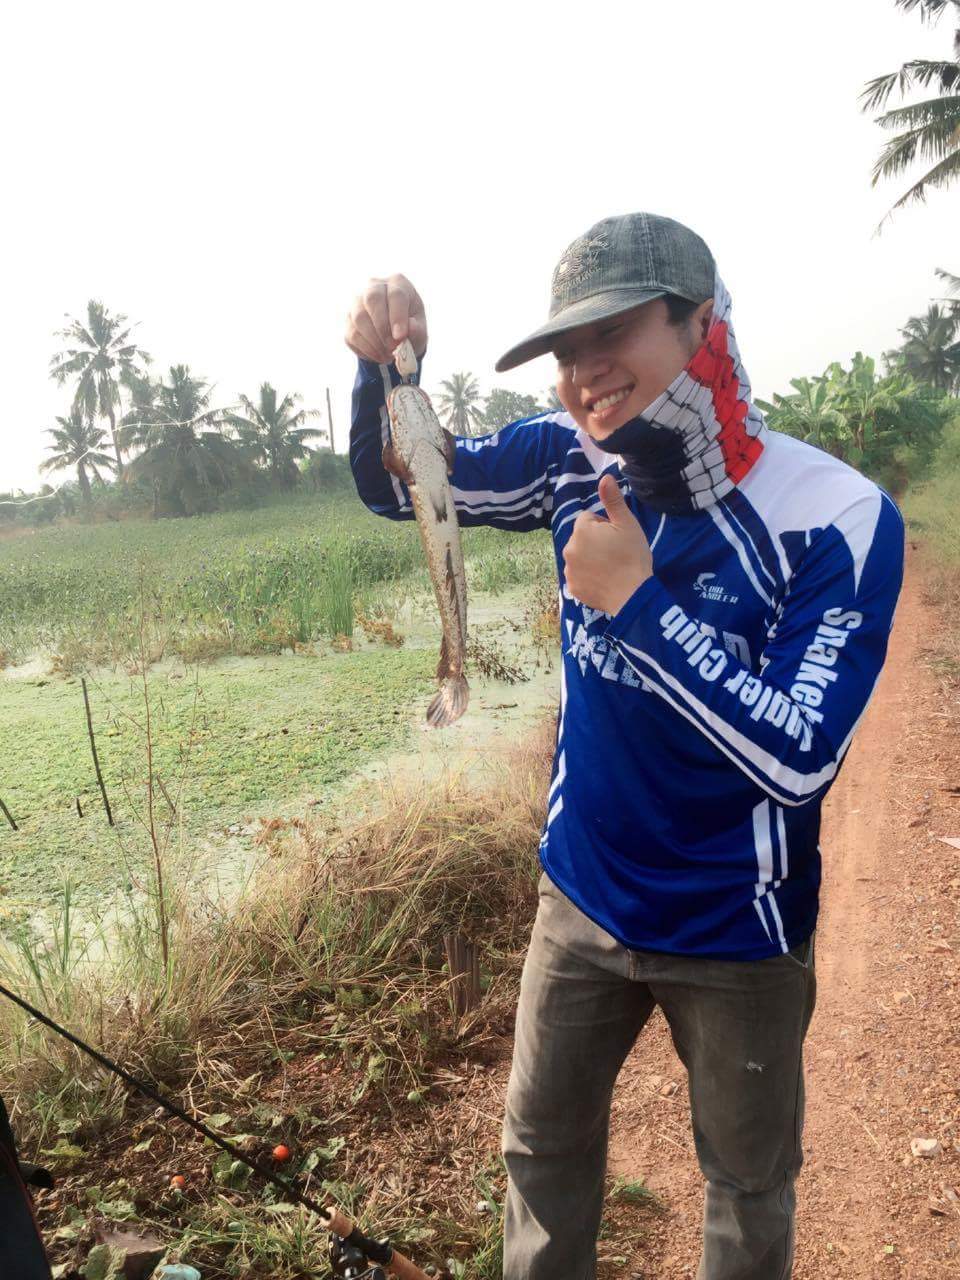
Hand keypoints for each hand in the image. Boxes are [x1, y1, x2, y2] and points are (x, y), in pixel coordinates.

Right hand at [345, 274, 427, 363]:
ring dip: (375, 341)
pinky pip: (353, 335)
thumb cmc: (411, 327)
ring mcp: (358, 302)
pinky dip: (367, 350)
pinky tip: (380, 355)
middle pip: (372, 298)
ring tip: (389, 355)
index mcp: (397, 283)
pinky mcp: (349, 320)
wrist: (397, 336)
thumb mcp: (420, 329)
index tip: (400, 337)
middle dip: (383, 327)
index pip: (395, 294)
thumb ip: (417, 329)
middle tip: (393, 347)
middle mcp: (375, 286)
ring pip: (359, 318)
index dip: (397, 316)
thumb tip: (410, 328)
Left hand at [563, 474, 652, 615]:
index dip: (605, 526)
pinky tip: (603, 581)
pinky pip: (578, 575)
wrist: (632, 595)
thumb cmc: (632, 556)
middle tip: (615, 553)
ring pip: (579, 556)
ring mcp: (568, 570)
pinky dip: (588, 577)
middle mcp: (568, 548)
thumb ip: (612, 500)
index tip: (617, 538)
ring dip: (590, 558)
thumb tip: (604, 476)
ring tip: (611, 568)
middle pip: (582, 537)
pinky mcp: (571, 587)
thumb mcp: (627, 524)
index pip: (589, 519)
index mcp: (581, 530)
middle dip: (595, 542)